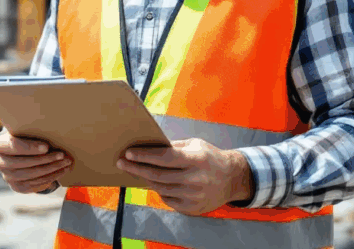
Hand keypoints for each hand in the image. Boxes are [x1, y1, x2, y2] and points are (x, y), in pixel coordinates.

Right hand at [0, 128, 72, 193]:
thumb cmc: (27, 136)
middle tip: (62, 155)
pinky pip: (34, 185)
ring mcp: (7, 176)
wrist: (23, 153)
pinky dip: (50, 178)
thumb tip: (53, 122)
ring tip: (66, 162)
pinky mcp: (17, 186)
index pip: (12, 145)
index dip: (30, 147)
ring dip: (50, 169)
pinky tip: (61, 171)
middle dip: (45, 159)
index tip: (47, 146)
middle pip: (22, 163)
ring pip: (29, 175)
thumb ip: (31, 127)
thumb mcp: (26, 129)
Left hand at [117, 138, 252, 215]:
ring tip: (134, 170)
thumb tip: (147, 145)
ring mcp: (194, 196)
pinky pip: (167, 199)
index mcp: (197, 159)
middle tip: (121, 162)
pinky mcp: (192, 208)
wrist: (232, 179)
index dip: (145, 156)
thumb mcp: (195, 145)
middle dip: (137, 168)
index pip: (165, 158)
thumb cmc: (209, 157)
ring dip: (145, 179)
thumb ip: (173, 146)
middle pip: (158, 175)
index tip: (128, 153)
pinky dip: (159, 190)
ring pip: (160, 188)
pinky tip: (153, 182)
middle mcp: (196, 179)